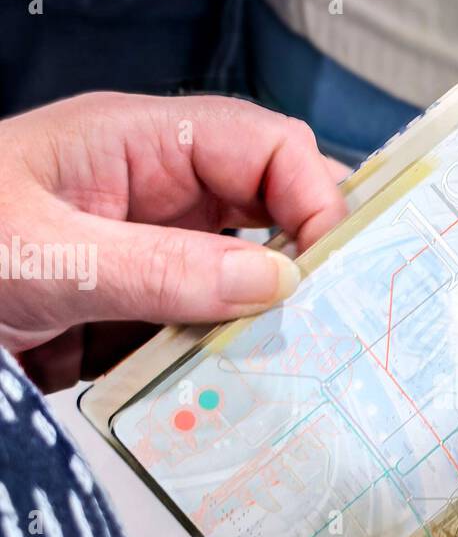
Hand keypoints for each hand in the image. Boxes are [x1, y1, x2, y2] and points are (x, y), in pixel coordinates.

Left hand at [0, 92, 346, 388]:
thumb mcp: (47, 256)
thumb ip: (162, 269)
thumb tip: (274, 283)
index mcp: (136, 143)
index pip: (263, 144)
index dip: (312, 193)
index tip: (330, 265)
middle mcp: (153, 193)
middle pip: (266, 213)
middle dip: (302, 263)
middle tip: (332, 322)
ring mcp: (144, 255)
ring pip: (241, 280)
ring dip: (264, 324)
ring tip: (287, 368)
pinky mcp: (132, 313)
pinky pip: (201, 331)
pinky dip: (222, 362)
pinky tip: (230, 393)